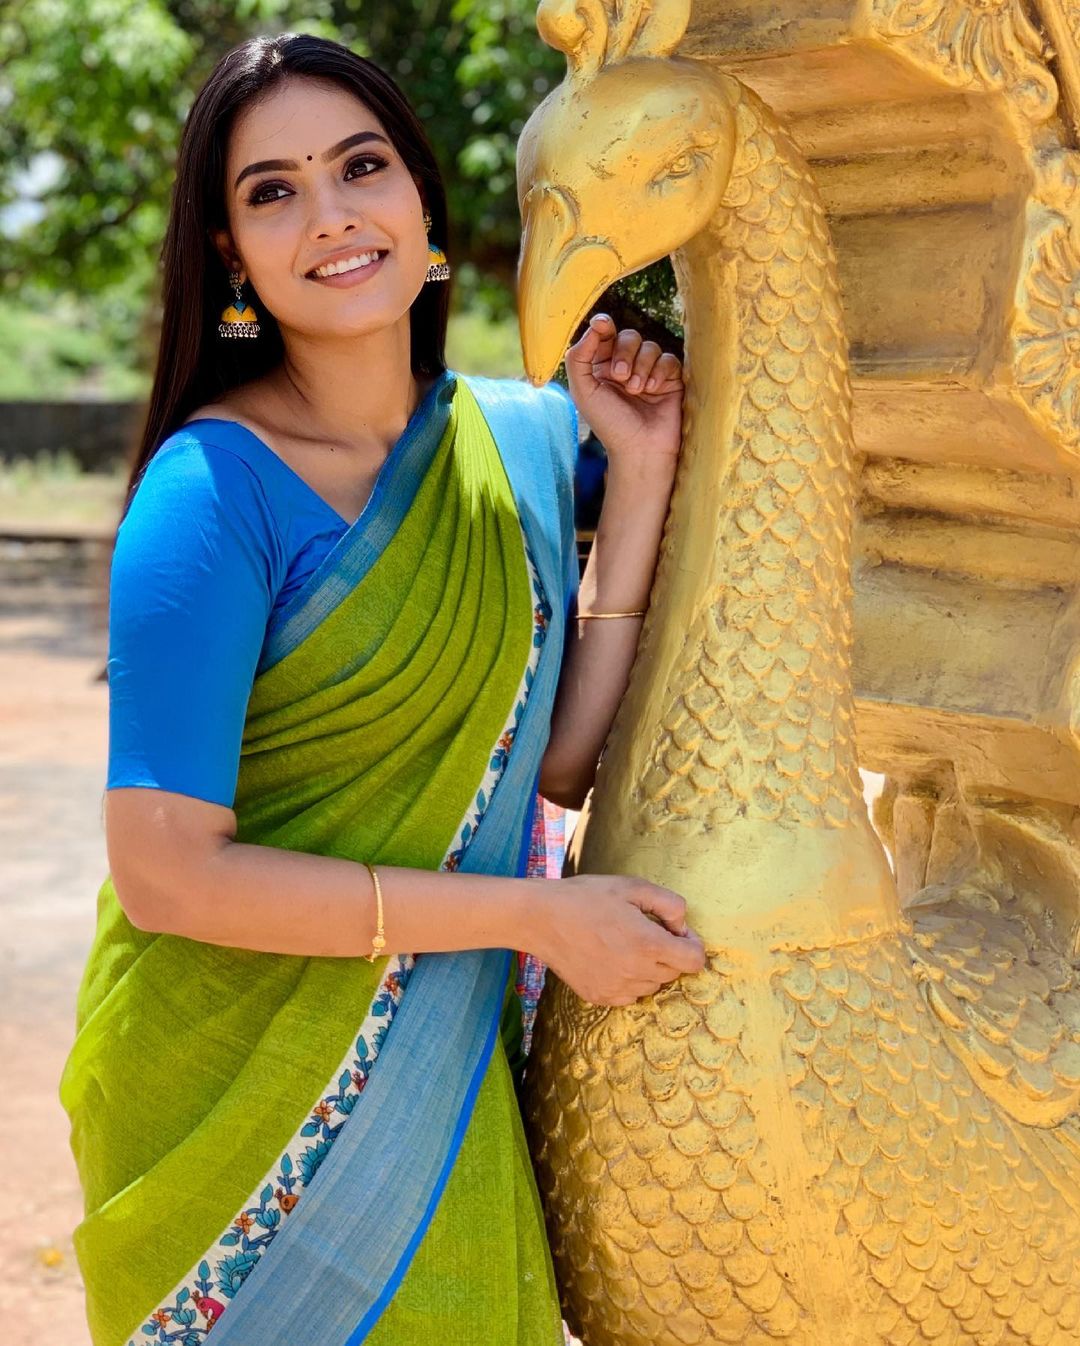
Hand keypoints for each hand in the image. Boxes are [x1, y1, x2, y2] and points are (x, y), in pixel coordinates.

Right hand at [533, 874, 706, 1006]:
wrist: (540, 918)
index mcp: (648, 945)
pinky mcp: (600, 997)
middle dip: (668, 953)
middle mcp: (636, 973)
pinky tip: (611, 958)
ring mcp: (617, 989)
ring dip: (648, 967)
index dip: (691, 943)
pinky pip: (630, 995)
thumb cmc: (586, 897)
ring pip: (652, 985)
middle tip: (644, 930)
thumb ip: (669, 903)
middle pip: (674, 972)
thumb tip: (682, 925)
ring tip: (624, 943)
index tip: (674, 931)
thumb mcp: (631, 886)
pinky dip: (629, 980)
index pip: (695, 961)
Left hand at [564, 313, 683, 466]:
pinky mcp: (670, 379)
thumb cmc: (609, 423)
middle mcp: (625, 366)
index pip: (604, 336)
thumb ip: (579, 357)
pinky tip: (653, 391)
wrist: (640, 448)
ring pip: (649, 346)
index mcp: (601, 367)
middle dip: (623, 352)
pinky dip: (659, 372)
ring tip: (636, 390)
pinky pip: (668, 358)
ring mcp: (649, 371)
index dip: (603, 326)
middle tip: (620, 377)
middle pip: (628, 336)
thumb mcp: (583, 391)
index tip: (602, 324)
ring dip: (641, 366)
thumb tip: (594, 326)